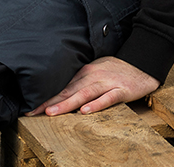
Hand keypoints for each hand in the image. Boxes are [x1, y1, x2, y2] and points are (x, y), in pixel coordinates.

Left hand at [28, 56, 159, 115]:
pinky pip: (108, 98)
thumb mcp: (96, 70)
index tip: (30, 109)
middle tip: (33, 112)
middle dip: (50, 102)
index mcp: (86, 72)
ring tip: (52, 112)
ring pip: (85, 94)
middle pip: (70, 91)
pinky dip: (96, 104)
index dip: (46, 98)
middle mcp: (94, 76)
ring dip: (67, 103)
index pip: (63, 87)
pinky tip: (86, 111)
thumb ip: (80, 81)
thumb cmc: (117, 69)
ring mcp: (108, 82)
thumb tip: (59, 95)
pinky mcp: (122, 89)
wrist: (143, 61)